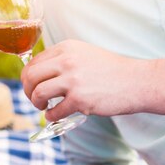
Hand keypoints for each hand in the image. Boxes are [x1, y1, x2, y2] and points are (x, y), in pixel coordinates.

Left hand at [21, 40, 150, 121]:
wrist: (137, 81)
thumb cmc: (111, 71)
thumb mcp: (84, 55)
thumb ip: (62, 60)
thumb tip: (38, 75)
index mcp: (66, 48)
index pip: (33, 62)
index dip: (28, 78)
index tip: (32, 86)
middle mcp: (67, 61)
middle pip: (31, 76)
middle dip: (27, 91)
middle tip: (35, 99)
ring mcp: (73, 80)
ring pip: (38, 93)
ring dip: (37, 103)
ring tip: (44, 107)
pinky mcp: (80, 99)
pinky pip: (54, 111)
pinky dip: (51, 116)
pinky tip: (57, 115)